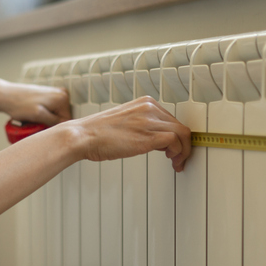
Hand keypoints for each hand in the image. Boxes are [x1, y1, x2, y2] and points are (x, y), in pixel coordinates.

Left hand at [0, 78, 71, 124]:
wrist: (6, 95)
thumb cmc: (19, 104)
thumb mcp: (38, 115)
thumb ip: (54, 121)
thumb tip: (66, 127)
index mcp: (63, 98)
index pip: (66, 122)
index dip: (54, 128)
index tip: (42, 128)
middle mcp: (63, 94)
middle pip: (61, 118)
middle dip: (49, 124)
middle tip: (35, 124)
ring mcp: (55, 94)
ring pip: (55, 116)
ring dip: (45, 121)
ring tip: (32, 119)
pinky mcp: (49, 96)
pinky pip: (50, 111)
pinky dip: (42, 116)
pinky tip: (32, 115)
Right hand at [73, 96, 192, 171]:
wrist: (83, 136)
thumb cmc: (98, 133)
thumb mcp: (125, 122)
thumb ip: (142, 126)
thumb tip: (157, 141)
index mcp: (145, 103)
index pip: (171, 119)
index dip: (176, 136)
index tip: (174, 148)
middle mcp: (149, 108)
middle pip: (180, 126)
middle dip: (183, 145)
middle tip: (177, 159)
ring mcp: (149, 121)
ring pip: (182, 134)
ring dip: (183, 151)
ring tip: (176, 162)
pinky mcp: (148, 136)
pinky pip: (175, 142)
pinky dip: (178, 153)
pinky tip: (172, 160)